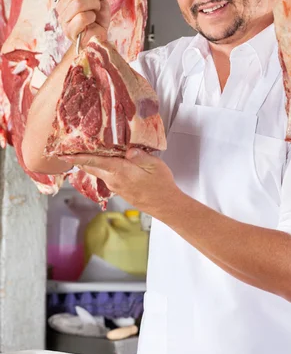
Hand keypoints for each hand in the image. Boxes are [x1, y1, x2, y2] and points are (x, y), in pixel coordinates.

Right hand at [55, 0, 110, 48]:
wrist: (99, 39)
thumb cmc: (98, 20)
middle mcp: (61, 7)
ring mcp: (63, 20)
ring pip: (78, 2)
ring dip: (94, 3)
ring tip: (98, 8)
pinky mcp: (69, 31)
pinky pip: (82, 17)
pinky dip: (92, 16)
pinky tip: (94, 20)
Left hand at [62, 149, 180, 217]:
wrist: (165, 205)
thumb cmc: (161, 185)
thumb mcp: (154, 165)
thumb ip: (139, 156)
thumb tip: (128, 149)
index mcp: (120, 171)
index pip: (93, 162)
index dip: (77, 157)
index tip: (63, 154)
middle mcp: (113, 180)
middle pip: (91, 167)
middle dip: (79, 158)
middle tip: (70, 148)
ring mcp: (115, 186)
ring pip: (99, 171)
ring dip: (93, 162)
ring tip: (90, 149)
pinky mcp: (119, 189)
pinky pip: (107, 176)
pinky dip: (103, 167)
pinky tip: (109, 160)